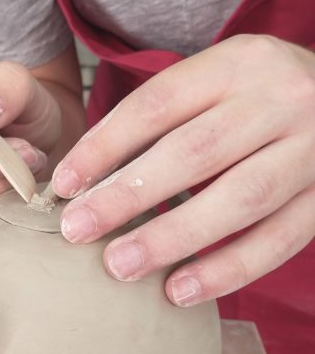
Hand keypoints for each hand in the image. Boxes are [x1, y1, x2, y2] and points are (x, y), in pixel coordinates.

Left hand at [51, 35, 314, 304]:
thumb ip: (167, 119)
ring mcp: (313, 150)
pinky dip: (227, 270)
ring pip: (239, 199)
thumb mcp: (219, 82)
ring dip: (172, 238)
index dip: (105, 145)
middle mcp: (281, 99)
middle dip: (128, 195)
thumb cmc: (260, 97)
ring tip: (120, 266)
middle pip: (195, 152)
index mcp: (239, 63)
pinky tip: (180, 290)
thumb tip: (89, 178)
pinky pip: (278, 241)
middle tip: (78, 229)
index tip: (63, 183)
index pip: (159, 104)